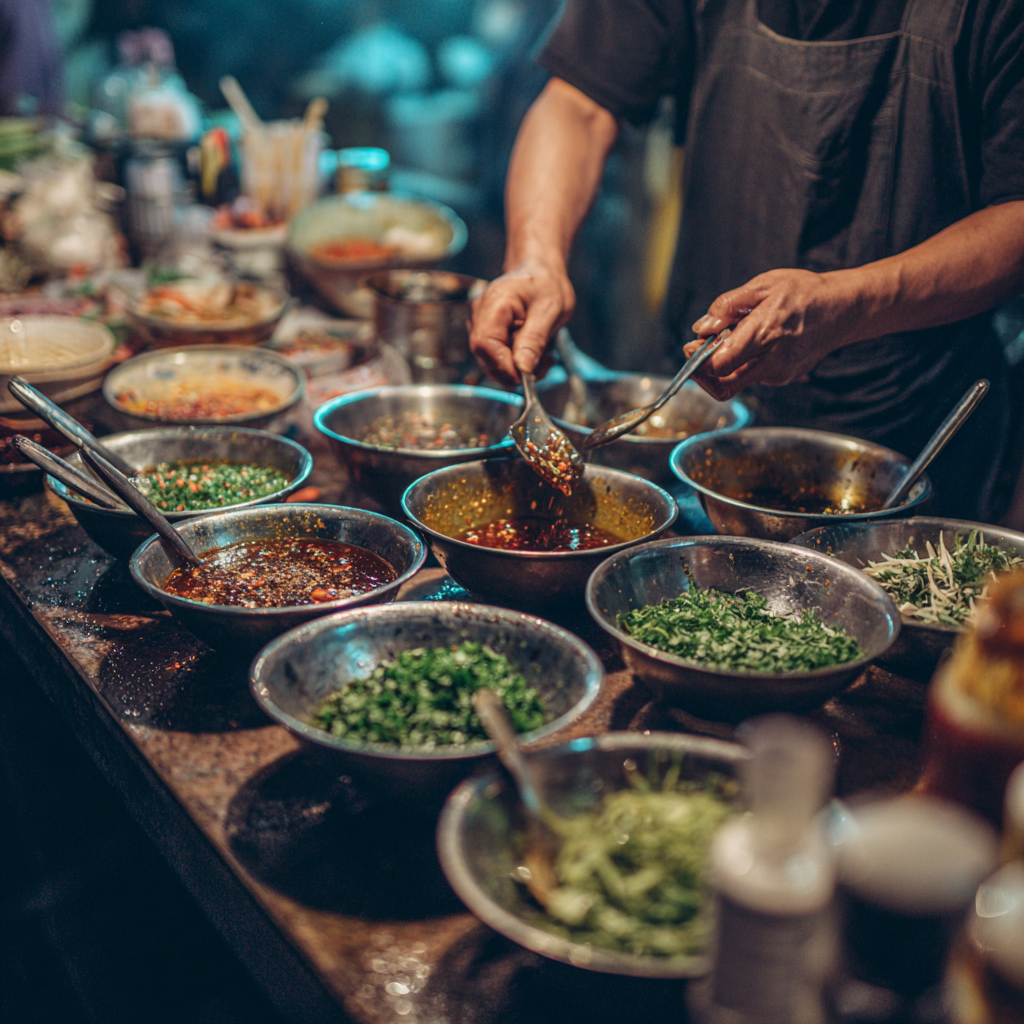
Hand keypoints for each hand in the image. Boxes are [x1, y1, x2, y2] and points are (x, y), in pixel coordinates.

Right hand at [469, 259, 574, 384]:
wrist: (542, 274)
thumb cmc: (547, 284)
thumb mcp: (549, 310)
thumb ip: (534, 339)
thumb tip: (523, 369)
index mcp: (495, 303)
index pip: (485, 343)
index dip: (502, 366)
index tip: (525, 377)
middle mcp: (481, 314)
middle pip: (485, 356)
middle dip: (513, 371)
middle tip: (543, 367)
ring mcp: (483, 324)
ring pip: (492, 362)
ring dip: (519, 369)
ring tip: (544, 358)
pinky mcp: (490, 334)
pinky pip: (498, 358)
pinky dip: (518, 363)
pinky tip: (536, 355)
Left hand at [684, 269, 860, 400]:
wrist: (844, 308)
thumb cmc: (804, 292)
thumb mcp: (763, 285)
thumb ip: (728, 306)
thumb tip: (702, 327)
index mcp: (766, 334)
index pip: (720, 365)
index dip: (698, 360)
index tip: (692, 345)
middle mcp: (773, 362)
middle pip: (723, 386)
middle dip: (703, 372)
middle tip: (698, 349)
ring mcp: (779, 374)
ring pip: (736, 381)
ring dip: (723, 364)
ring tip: (730, 335)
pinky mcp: (783, 378)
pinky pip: (751, 375)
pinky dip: (740, 362)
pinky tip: (749, 340)